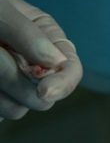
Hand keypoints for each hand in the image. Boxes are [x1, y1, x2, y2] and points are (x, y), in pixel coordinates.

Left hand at [0, 0, 82, 119]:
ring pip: (15, 109)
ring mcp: (6, 84)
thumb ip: (25, 33)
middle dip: (16, 83)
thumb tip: (55, 62)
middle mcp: (29, 64)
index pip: (70, 69)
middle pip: (43, 97)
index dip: (63, 83)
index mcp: (44, 38)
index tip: (44, 90)